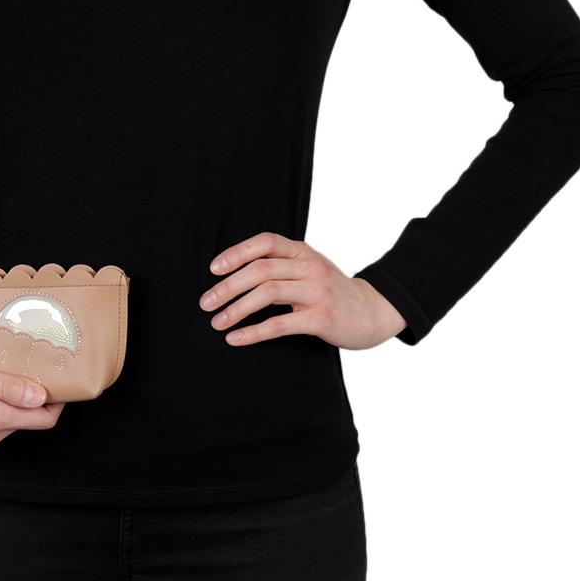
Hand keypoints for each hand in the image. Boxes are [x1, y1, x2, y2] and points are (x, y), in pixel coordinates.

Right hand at [0, 348, 65, 449]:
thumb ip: (6, 387)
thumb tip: (40, 397)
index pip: (43, 419)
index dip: (58, 399)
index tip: (60, 377)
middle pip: (32, 419)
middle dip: (40, 396)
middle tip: (38, 366)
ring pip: (16, 418)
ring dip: (19, 398)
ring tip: (9, 371)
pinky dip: (3, 403)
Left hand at [198, 232, 407, 350]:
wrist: (375, 311)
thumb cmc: (332, 292)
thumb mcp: (309, 269)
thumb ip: (281, 266)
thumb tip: (234, 274)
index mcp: (302, 252)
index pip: (264, 242)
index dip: (236, 253)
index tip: (213, 269)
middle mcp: (309, 266)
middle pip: (260, 269)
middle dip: (227, 286)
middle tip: (205, 303)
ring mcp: (317, 291)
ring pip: (267, 292)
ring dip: (236, 308)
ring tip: (216, 322)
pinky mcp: (321, 318)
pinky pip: (280, 324)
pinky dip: (253, 332)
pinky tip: (236, 338)